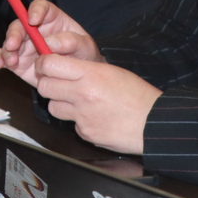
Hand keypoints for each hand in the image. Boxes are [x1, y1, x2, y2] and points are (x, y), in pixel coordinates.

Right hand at [0, 0, 102, 86]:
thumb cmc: (84, 56)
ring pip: (10, 42)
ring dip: (7, 49)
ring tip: (11, 59)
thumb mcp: (85, 46)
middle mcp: (35, 30)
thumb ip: (70, 41)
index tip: (33, 20)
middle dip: (14, 33)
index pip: (41, 7)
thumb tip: (49, 42)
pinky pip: (4, 58)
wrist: (80, 79)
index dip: (35, 10)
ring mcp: (25, 46)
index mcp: (52, 19)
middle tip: (14, 44)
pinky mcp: (18, 62)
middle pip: (20, 24)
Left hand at [34, 55, 159, 154]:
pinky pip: (72, 125)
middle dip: (47, 83)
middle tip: (56, 82)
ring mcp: (82, 116)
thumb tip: (61, 66)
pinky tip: (93, 117)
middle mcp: (82, 95)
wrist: (153, 123)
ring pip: (53, 107)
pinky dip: (78, 121)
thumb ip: (84, 68)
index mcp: (89, 74)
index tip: (45, 64)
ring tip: (77, 101)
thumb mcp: (111, 71)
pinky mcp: (86, 133)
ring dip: (60, 103)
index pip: (49, 65)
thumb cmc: (137, 95)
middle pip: (44, 87)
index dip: (43, 64)